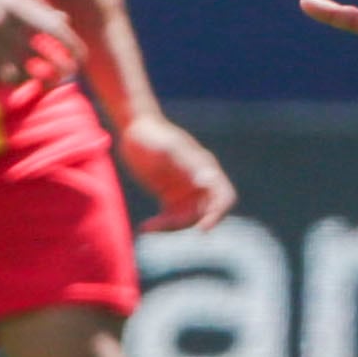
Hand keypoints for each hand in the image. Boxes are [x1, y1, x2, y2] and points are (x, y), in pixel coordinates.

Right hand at [0, 0, 83, 88]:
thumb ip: (39, 7)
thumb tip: (65, 22)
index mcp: (16, 4)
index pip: (54, 30)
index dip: (73, 47)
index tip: (81, 59)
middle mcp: (2, 23)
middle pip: (41, 57)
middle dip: (60, 70)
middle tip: (68, 74)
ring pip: (21, 73)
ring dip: (38, 81)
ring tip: (49, 83)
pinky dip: (16, 81)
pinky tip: (24, 80)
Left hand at [119, 115, 236, 232]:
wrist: (134, 127)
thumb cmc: (152, 134)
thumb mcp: (169, 148)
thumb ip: (188, 164)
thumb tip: (207, 183)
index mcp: (206, 168)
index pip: (223, 197)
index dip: (217, 214)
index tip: (202, 229)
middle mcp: (199, 181)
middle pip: (204, 212)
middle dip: (186, 223)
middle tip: (160, 225)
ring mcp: (185, 190)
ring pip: (187, 218)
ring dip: (170, 227)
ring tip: (147, 226)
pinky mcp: (170, 195)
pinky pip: (171, 217)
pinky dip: (160, 225)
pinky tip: (145, 226)